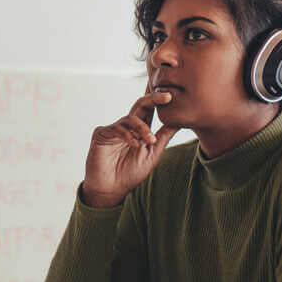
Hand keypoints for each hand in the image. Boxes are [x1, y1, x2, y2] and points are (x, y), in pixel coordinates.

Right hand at [82, 85, 179, 207]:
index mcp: (140, 129)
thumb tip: (180, 120)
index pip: (150, 109)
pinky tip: (135, 145)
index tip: (173, 91)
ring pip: (130, 117)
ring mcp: (114, 128)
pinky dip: (128, 136)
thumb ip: (164, 136)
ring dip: (143, 128)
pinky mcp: (101, 134)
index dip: (158, 98)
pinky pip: (117, 129)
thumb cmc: (131, 173)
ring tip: (150, 140)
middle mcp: (127, 126)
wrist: (111, 190)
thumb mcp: (153, 154)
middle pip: (141, 105)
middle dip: (154, 99)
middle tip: (168, 96)